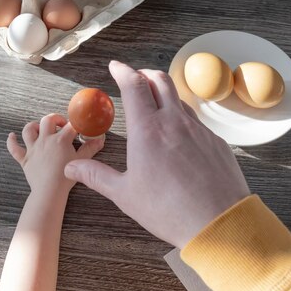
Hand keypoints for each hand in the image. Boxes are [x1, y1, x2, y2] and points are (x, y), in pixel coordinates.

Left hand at [7, 113, 103, 199]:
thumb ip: (90, 148)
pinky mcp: (24, 159)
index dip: (76, 124)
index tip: (80, 127)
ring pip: (29, 130)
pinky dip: (12, 141)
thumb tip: (100, 139)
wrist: (50, 191)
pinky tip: (11, 136)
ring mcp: (33, 149)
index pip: (71, 125)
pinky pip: (14, 148)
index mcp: (60, 139)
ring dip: (34, 126)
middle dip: (55, 118)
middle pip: (47, 120)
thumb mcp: (81, 161)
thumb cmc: (66, 177)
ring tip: (39, 128)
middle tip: (61, 124)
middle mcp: (45, 140)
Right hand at [64, 61, 249, 247]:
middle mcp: (174, 122)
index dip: (122, 71)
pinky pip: (195, 120)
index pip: (134, 86)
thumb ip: (96, 176)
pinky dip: (181, 116)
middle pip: (160, 80)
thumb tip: (71, 167)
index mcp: (147, 130)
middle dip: (144, 74)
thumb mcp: (125, 194)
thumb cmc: (168, 210)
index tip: (115, 67)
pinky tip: (178, 135)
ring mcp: (198, 129)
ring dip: (164, 93)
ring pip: (179, 98)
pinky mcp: (215, 141)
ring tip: (155, 105)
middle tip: (135, 78)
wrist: (219, 223)